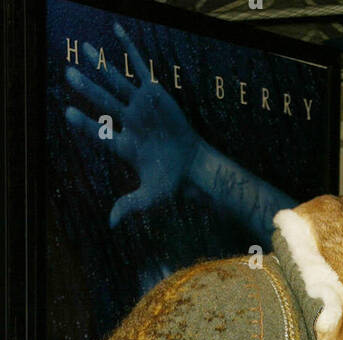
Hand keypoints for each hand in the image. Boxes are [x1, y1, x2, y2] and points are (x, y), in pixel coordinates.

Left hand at [64, 24, 199, 228]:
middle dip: (87, 88)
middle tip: (69, 74)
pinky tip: (116, 31)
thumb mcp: (150, 197)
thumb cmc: (171, 183)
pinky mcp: (155, 95)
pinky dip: (129, 50)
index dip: (84, 123)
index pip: (99, 132)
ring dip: (100, 67)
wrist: (195, 167)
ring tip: (83, 50)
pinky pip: (139, 68)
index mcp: (124, 145)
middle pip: (104, 102)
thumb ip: (129, 206)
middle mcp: (129, 123)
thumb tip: (110, 224)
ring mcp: (141, 107)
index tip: (67, 112)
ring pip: (117, 83)